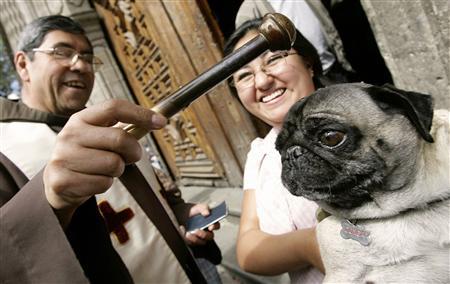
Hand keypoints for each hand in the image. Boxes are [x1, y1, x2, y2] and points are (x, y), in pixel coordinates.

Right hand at [43, 100, 166, 223]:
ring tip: (104, 169)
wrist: (58, 182)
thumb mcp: (100, 136)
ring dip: (117, 170)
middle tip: (130, 156)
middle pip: (120, 138)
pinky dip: (105, 184)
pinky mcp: (63, 180)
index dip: (141, 113)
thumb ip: (124, 129)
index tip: (161, 122)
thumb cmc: (89, 155)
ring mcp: (64, 157)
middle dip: (133, 150)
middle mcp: (69, 135)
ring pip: (114, 164)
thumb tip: (158, 120)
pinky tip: (93, 180)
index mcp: (81, 119)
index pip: (114, 107)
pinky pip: (104, 183)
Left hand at [180, 203, 220, 245]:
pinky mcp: (192, 241)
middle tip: (196, 230)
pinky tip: (182, 231)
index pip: (216, 226)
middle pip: (210, 236)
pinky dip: (187, 238)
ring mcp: (200, 237)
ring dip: (195, 239)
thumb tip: (207, 213)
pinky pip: (191, 243)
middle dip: (204, 235)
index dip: (215, 227)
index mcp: (211, 222)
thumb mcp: (198, 207)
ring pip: (201, 242)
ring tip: (188, 233)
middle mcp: (207, 231)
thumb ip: (204, 208)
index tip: (210, 227)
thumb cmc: (193, 211)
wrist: (182, 214)